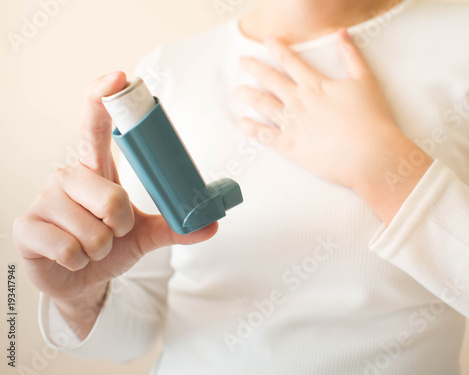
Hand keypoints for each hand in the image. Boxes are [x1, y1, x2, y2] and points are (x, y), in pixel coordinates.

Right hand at [13, 72, 217, 338]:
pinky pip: (70, 249)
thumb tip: (211, 223)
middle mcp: (67, 177)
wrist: (80, 279)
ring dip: (102, 248)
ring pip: (93, 230)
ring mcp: (43, 200)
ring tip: (91, 248)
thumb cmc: (108, 246)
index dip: (103, 98)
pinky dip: (81, 261)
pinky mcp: (26, 227)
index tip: (119, 77)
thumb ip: (175, 226)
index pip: (95, 127)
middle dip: (122, 226)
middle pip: (112, 196)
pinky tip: (71, 259)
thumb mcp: (144, 234)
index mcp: (96, 170)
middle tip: (113, 233)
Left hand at [235, 29, 432, 222]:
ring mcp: (292, 123)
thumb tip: (341, 33)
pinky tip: (241, 123)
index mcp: (315, 85)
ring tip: (239, 90)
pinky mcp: (290, 146)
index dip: (277, 48)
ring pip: (263, 104)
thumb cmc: (372, 120)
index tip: (267, 40)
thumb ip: (351, 56)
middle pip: (270, 79)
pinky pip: (264, 135)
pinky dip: (250, 128)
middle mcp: (299, 101)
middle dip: (254, 68)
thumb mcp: (366, 81)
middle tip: (243, 61)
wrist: (370, 155)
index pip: (290, 61)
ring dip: (249, 95)